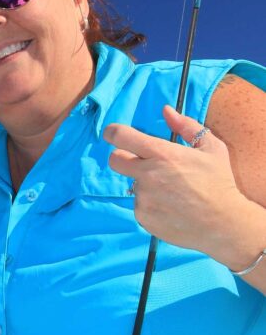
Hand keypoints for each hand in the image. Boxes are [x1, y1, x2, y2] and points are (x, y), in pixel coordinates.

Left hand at [104, 105, 255, 264]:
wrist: (222, 223)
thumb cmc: (219, 183)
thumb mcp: (211, 148)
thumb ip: (187, 126)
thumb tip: (166, 111)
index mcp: (162, 154)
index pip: (121, 137)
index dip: (113, 133)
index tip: (112, 133)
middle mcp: (147, 175)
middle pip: (114, 161)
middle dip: (122, 157)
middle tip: (140, 161)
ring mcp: (143, 198)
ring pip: (134, 185)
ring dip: (146, 185)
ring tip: (172, 192)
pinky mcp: (142, 217)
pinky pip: (140, 205)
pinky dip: (151, 204)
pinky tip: (171, 207)